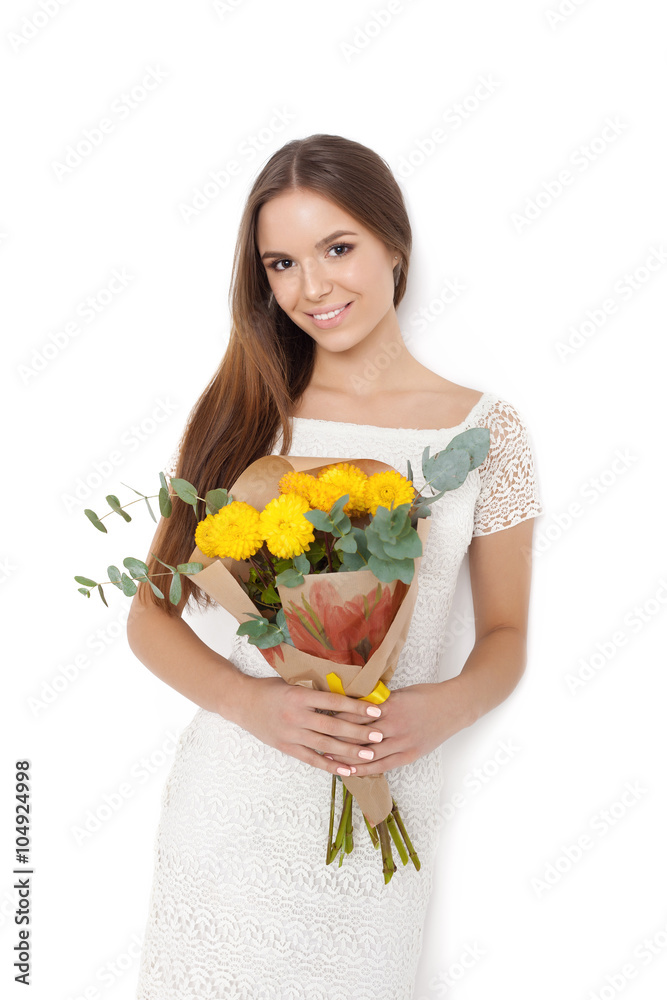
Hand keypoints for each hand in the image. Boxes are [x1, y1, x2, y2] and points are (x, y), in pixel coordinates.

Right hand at [232, 674, 386, 776]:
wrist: (242, 703)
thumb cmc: (270, 688)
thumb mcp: (293, 682)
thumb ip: (316, 688)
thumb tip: (347, 689)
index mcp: (300, 696)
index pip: (334, 702)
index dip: (356, 707)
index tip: (376, 710)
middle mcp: (296, 716)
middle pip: (333, 727)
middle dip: (358, 733)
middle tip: (379, 736)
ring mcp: (291, 734)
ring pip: (325, 746)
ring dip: (349, 752)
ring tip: (369, 755)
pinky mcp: (287, 747)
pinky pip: (311, 759)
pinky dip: (330, 765)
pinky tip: (346, 770)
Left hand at [320, 679, 471, 775]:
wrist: (454, 707)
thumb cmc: (426, 695)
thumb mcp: (400, 692)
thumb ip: (379, 701)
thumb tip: (356, 703)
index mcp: (389, 707)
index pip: (356, 715)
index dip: (337, 719)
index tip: (322, 719)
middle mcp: (394, 727)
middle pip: (358, 736)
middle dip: (337, 741)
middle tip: (317, 742)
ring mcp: (402, 743)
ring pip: (369, 754)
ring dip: (347, 758)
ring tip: (328, 758)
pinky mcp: (409, 755)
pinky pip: (384, 765)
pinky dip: (366, 769)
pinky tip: (352, 771)